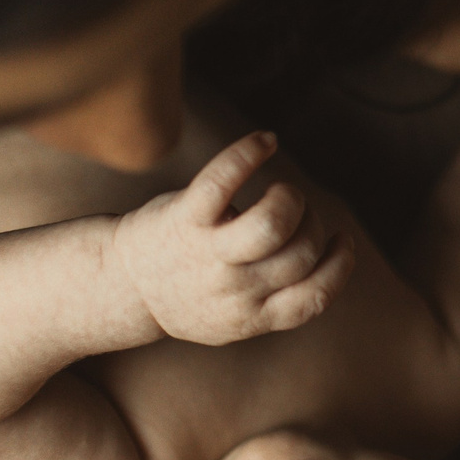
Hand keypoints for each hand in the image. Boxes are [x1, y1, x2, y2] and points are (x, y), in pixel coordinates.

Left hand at [109, 130, 355, 343]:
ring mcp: (207, 255)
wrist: (120, 285)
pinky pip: (223, 180)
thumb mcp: (230, 315)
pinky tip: (266, 141)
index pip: (312, 299)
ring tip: (280, 191)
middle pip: (299, 254)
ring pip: (273, 223)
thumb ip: (272, 299)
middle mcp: (232, 291)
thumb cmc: (186, 291)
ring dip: (291, 199)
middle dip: (311, 224)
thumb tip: (322, 255)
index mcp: (250, 318)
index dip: (338, 266)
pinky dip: (249, 153)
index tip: (340, 240)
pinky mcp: (184, 219)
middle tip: (294, 213)